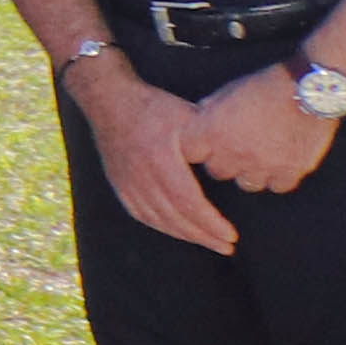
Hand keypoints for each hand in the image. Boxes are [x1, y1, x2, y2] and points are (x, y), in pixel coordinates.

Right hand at [64, 58, 237, 252]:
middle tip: (227, 246)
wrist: (108, 98)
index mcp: (160, 158)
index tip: (232, 236)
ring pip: (157, 219)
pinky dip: (162, 226)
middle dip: (204, 236)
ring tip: (209, 242)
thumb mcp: (185, 115)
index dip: (211, 224)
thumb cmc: (153, 106)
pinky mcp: (118, 183)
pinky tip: (178, 231)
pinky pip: (141, 214)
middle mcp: (140, 175)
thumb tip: (237, 160)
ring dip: (185, 235)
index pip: (188, 202)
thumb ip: (209, 139)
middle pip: (174, 217)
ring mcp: (126, 181)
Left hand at [180, 60, 336, 198]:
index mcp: (211, 131)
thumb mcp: (227, 91)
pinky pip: (277, 185)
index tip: (205, 142)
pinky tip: (281, 162)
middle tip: (235, 147)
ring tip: (260, 155)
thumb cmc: (265, 86)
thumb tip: (198, 118)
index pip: (189, 152)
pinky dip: (278, 177)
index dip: (197, 147)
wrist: (308, 89)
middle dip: (223, 160)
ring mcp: (262, 166)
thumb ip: (210, 110)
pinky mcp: (289, 172)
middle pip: (217, 171)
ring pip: (247, 183)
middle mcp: (233, 153)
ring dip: (250, 172)